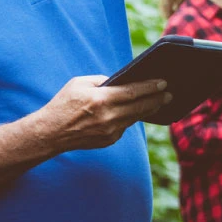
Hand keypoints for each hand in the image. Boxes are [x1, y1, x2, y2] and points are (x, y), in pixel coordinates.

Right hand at [37, 76, 170, 152]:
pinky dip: (131, 118)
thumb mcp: (79, 83)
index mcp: (101, 99)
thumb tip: (122, 81)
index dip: (150, 87)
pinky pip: (125, 126)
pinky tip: (139, 112)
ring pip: (135, 118)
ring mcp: (109, 132)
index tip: (163, 82)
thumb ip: (102, 80)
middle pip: (140, 107)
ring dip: (148, 109)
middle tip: (170, 93)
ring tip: (160, 101)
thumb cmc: (64, 103)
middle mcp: (108, 117)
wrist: (51, 133)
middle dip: (157, 99)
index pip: (133, 92)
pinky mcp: (109, 140)